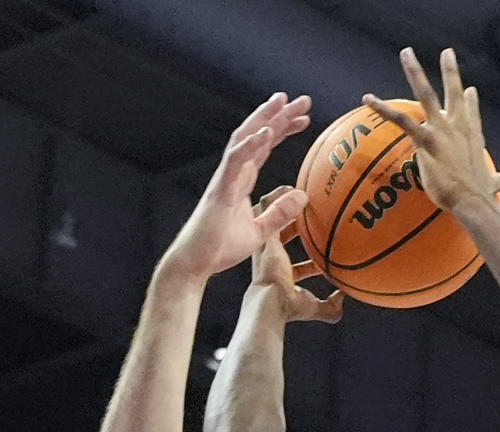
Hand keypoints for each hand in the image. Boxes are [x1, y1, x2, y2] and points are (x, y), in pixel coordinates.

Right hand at [162, 94, 312, 280]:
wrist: (195, 263)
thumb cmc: (220, 248)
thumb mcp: (259, 231)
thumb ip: (279, 214)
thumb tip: (302, 196)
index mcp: (241, 180)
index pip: (264, 148)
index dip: (282, 131)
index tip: (304, 120)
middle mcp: (233, 172)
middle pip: (257, 135)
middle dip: (279, 115)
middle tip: (303, 100)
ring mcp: (225, 178)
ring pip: (245, 139)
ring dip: (265, 118)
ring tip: (283, 101)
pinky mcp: (220, 189)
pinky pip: (236, 161)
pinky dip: (251, 144)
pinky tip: (267, 131)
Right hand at [250, 189, 343, 323]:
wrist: (271, 301)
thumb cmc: (288, 307)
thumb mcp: (314, 307)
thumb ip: (331, 307)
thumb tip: (344, 297)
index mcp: (283, 275)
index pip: (296, 266)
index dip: (310, 261)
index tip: (322, 252)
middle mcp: (272, 258)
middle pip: (282, 238)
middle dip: (294, 227)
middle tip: (311, 216)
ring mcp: (266, 245)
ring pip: (272, 220)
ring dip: (284, 207)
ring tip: (298, 194)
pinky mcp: (264, 234)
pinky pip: (267, 209)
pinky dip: (278, 197)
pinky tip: (292, 187)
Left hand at [364, 48, 499, 214]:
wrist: (472, 200)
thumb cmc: (480, 196)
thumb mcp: (492, 185)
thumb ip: (498, 182)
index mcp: (473, 134)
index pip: (471, 111)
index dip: (471, 101)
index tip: (471, 90)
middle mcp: (458, 126)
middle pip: (454, 91)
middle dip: (450, 69)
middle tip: (447, 52)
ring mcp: (441, 130)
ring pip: (426, 94)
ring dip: (415, 71)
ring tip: (406, 52)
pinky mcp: (426, 140)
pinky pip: (401, 120)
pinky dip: (383, 109)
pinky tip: (369, 99)